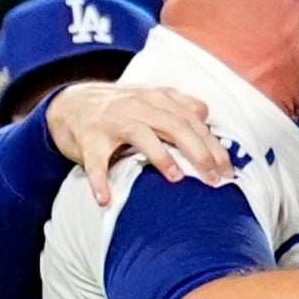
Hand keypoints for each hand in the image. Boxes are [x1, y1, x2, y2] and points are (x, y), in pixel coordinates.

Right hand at [45, 83, 228, 205]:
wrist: (71, 103)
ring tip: (175, 178)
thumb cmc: (119, 108)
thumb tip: (206, 114)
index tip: (227, 171)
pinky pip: (95, 161)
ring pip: (141, 135)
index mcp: (157, 100)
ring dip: (160, 156)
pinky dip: (99, 180)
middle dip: (198, 152)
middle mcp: (137, 106)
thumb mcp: (150, 99)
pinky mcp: (89, 139)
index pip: (193, 122)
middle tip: (213, 179)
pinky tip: (105, 199)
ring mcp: (112, 121)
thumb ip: (179, 105)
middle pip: (174, 125)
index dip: (213, 146)